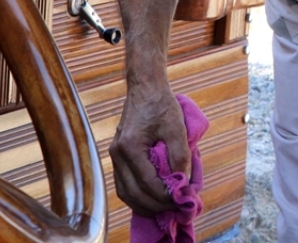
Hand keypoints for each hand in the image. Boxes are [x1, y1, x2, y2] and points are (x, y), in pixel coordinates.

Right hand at [110, 83, 190, 216]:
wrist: (145, 87)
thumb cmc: (161, 104)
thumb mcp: (176, 127)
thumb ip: (180, 155)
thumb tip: (183, 182)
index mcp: (130, 147)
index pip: (147, 183)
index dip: (165, 196)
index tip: (182, 200)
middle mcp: (117, 154)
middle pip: (133, 194)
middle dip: (155, 206)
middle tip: (176, 209)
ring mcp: (114, 156)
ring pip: (125, 193)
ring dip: (144, 205)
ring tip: (164, 209)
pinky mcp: (117, 156)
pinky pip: (123, 184)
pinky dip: (137, 196)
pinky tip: (152, 199)